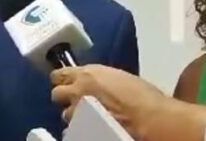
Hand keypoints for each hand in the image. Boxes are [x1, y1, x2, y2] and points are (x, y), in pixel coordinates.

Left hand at [50, 64, 165, 138]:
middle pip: (57, 94)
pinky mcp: (80, 130)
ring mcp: (77, 113)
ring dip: (74, 115)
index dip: (63, 79)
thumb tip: (96, 86)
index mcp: (88, 74)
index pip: (59, 74)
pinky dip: (79, 130)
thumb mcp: (119, 78)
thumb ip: (99, 80)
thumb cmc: (142, 97)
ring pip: (65, 114)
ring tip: (89, 118)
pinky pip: (72, 130)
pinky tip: (91, 129)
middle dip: (65, 97)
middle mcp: (78, 91)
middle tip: (77, 101)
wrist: (148, 118)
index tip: (67, 82)